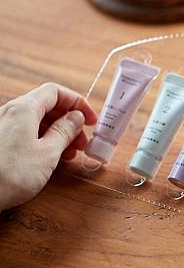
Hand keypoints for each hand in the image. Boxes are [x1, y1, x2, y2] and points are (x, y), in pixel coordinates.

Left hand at [0, 83, 96, 209]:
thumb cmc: (9, 175)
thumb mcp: (48, 153)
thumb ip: (65, 131)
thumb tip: (76, 118)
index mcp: (24, 109)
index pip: (56, 92)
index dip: (77, 103)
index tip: (90, 119)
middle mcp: (10, 112)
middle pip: (47, 106)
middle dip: (69, 121)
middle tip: (82, 141)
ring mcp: (3, 127)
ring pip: (37, 121)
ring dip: (58, 133)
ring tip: (69, 154)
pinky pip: (26, 133)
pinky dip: (43, 141)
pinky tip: (51, 158)